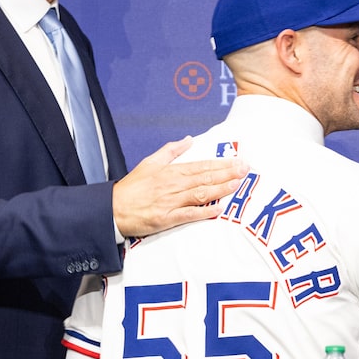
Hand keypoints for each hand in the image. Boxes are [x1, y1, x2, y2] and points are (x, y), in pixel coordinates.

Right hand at [112, 137, 248, 237]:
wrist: (112, 209)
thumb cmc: (132, 187)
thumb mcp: (150, 162)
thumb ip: (171, 150)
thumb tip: (188, 140)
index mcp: (171, 171)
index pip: (202, 166)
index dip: (221, 164)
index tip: (238, 161)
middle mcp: (173, 185)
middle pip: (205, 178)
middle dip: (227, 173)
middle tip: (246, 170)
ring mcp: (170, 202)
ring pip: (200, 193)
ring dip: (220, 189)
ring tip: (237, 184)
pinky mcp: (166, 218)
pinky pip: (188, 214)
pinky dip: (204, 212)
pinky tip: (219, 209)